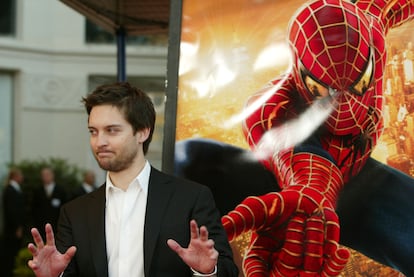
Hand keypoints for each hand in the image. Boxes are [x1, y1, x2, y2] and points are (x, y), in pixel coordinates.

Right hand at [27, 223, 75, 276]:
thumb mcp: (65, 260)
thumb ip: (69, 254)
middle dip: (36, 235)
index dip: (49, 231)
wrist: (52, 276)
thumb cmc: (58, 266)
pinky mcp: (35, 265)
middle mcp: (43, 251)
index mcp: (51, 248)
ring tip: (30, 245)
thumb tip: (75, 248)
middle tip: (33, 229)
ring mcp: (38, 257)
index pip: (50, 238)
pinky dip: (32, 264)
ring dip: (32, 248)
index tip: (47, 224)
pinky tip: (34, 264)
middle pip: (39, 241)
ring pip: (34, 251)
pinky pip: (33, 264)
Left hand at [167, 219, 217, 273]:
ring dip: (210, 243)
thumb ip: (176, 247)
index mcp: (195, 241)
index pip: (194, 232)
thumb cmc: (193, 259)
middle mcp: (202, 243)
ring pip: (210, 243)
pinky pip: (214, 254)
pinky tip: (211, 256)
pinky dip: (213, 255)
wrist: (200, 268)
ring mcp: (208, 248)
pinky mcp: (212, 254)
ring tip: (208, 244)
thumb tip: (169, 241)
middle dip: (204, 231)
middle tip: (203, 228)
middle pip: (203, 235)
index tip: (192, 221)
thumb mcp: (183, 254)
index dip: (193, 227)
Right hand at [222, 190, 349, 275]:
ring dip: (312, 240)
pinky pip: (330, 268)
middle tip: (296, 223)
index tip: (262, 276)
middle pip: (284, 274)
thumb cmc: (276, 204)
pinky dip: (336, 263)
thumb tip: (219, 226)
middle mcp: (281, 266)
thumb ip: (238, 220)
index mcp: (262, 257)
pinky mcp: (324, 261)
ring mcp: (304, 265)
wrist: (304, 196)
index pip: (257, 274)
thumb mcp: (255, 209)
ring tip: (310, 215)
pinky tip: (341, 252)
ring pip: (309, 267)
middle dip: (293, 249)